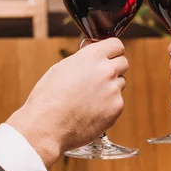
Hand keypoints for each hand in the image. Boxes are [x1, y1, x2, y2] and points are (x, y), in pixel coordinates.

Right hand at [7, 38, 127, 165]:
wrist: (47, 126)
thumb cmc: (49, 98)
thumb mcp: (62, 68)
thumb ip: (83, 59)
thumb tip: (93, 55)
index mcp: (92, 56)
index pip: (116, 45)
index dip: (112, 51)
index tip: (109, 56)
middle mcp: (106, 71)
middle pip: (123, 63)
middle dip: (114, 68)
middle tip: (100, 78)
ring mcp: (113, 90)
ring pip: (120, 84)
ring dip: (110, 88)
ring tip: (89, 98)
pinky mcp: (116, 108)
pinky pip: (117, 102)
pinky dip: (108, 105)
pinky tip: (91, 110)